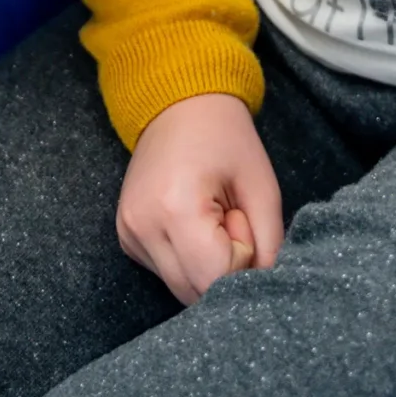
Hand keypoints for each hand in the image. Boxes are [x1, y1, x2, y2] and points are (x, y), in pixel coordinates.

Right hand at [116, 92, 283, 305]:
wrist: (179, 104)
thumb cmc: (226, 138)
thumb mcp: (262, 186)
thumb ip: (270, 245)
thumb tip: (264, 288)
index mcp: (175, 209)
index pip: (215, 279)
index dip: (241, 259)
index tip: (241, 216)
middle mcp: (142, 227)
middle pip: (194, 293)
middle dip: (223, 269)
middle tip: (230, 219)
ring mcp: (128, 234)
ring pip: (180, 288)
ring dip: (205, 267)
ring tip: (211, 219)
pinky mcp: (125, 238)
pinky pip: (166, 273)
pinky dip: (187, 260)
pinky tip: (191, 223)